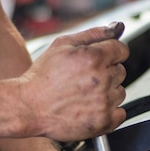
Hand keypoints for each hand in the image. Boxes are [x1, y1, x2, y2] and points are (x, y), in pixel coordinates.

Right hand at [19, 23, 128, 141]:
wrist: (28, 107)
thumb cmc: (42, 77)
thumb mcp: (62, 45)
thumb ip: (92, 34)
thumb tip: (116, 28)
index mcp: (93, 57)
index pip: (121, 50)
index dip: (111, 54)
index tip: (101, 61)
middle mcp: (101, 79)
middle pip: (121, 71)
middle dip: (107, 73)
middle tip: (85, 80)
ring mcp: (104, 102)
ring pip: (120, 92)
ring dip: (108, 92)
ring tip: (84, 95)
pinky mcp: (103, 122)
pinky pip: (120, 113)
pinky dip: (110, 112)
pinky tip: (91, 108)